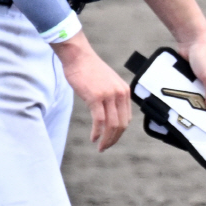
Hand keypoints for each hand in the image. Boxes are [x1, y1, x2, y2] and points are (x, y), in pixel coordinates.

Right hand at [52, 31, 131, 151]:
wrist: (79, 57)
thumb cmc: (90, 70)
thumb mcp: (108, 83)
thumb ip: (112, 96)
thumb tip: (111, 114)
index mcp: (125, 91)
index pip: (127, 118)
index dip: (119, 132)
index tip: (111, 139)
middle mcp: (120, 93)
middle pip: (121, 124)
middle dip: (114, 139)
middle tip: (105, 148)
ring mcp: (109, 95)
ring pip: (111, 125)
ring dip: (106, 139)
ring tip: (100, 147)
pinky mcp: (96, 97)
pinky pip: (99, 120)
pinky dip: (97, 132)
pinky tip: (93, 138)